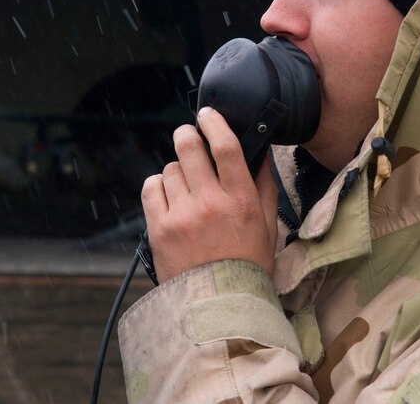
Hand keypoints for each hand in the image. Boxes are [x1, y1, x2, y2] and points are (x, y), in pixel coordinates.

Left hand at [141, 106, 278, 282]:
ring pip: (170, 168)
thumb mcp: (268, 225)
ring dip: (177, 171)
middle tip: (189, 138)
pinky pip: (151, 187)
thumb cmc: (247, 264)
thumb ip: (265, 186)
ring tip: (186, 187)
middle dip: (187, 136)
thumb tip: (260, 152)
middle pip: (189, 147)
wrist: (219, 305)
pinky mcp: (159, 228)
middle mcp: (210, 203)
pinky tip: (169, 197)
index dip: (215, 123)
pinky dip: (158, 186)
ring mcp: (181, 215)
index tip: (208, 114)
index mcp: (241, 200)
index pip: (226, 146)